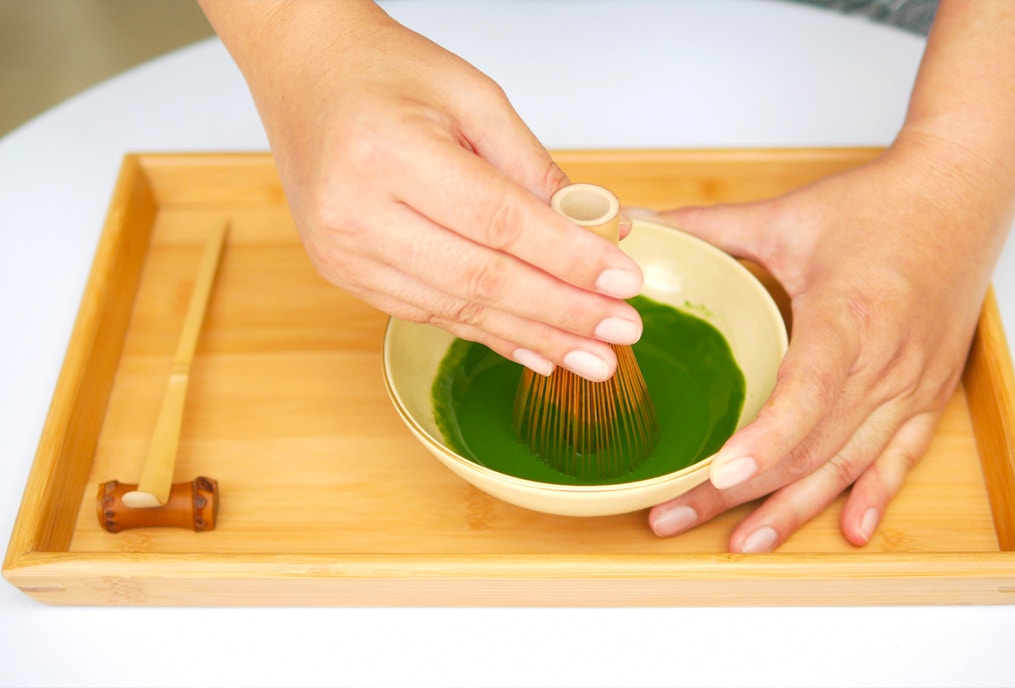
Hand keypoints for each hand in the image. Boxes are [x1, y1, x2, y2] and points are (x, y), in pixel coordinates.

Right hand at [201, 0, 645, 380]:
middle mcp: (354, 212)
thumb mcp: (474, 97)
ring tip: (592, 357)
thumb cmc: (383, 71)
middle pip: (482, 279)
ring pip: (459, 308)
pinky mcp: (346, 274)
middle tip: (621, 332)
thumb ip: (535, 170)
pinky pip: (431, 313)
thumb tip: (602, 230)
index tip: (625, 282)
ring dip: (533, 337)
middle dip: (562, 312)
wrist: (304, 74)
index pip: (500, 223)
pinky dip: (490, 333)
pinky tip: (534, 350)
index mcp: (386, 153)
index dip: (569, 259)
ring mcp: (344, 253)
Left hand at [647, 136, 1009, 550]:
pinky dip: (874, 495)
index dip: (765, 440)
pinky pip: (901, 456)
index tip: (719, 475)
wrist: (960, 195)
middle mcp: (886, 360)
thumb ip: (706, 228)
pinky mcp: (929, 391)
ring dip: (794, 508)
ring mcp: (912, 383)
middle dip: (741, 491)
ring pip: (849, 462)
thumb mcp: (785, 216)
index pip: (807, 392)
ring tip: (742, 543)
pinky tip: (847, 529)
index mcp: (848, 315)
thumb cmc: (877, 206)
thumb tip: (634, 227)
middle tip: (675, 515)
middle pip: (812, 444)